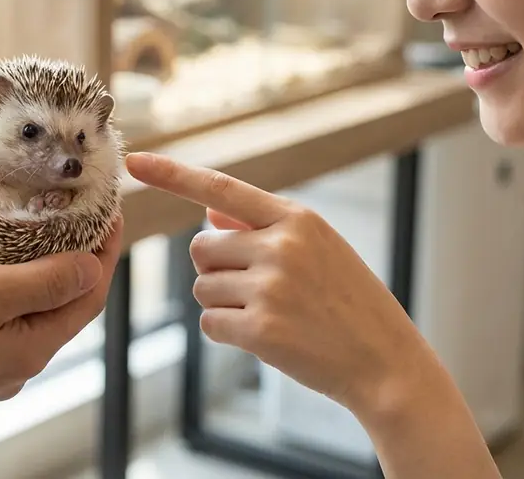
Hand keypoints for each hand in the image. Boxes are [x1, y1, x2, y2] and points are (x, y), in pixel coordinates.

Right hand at [0, 214, 123, 420]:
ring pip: (25, 308)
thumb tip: (94, 268)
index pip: (89, 295)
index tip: (109, 208)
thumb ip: (46, 281)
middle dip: (75, 257)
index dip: (105, 251)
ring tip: (35, 224)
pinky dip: (1, 281)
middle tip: (77, 210)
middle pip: (61, 303)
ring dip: (37, 267)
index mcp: (29, 349)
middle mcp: (11, 364)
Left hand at [125, 152, 435, 418]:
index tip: (136, 162)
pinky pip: (211, 323)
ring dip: (223, 303)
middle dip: (215, 270)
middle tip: (256, 290)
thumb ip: (262, 229)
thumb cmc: (350, 303)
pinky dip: (227, 332)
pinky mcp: (261, 329)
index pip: (222, 189)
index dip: (174, 174)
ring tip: (270, 314)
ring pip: (203, 288)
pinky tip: (265, 337)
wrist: (386, 362)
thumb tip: (209, 215)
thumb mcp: (320, 249)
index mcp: (297, 219)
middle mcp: (281, 246)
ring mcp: (270, 288)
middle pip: (201, 249)